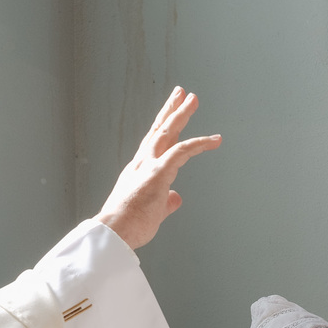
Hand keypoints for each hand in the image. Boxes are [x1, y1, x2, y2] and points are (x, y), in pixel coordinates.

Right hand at [95, 86, 221, 249]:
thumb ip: (165, 203)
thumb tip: (176, 198)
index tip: (171, 117)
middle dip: (171, 110)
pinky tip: (213, 140)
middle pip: (158, 130)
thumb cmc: (128, 228)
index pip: (152, 144)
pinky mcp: (159, 173)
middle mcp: (141, 163)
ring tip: (193, 99)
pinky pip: (182, 151)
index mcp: (138, 172)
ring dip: (181, 114)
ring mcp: (149, 166)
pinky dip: (199, 143)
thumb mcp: (152, 213)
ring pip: (167, 132)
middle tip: (182, 94)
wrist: (114, 233)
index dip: (163, 129)